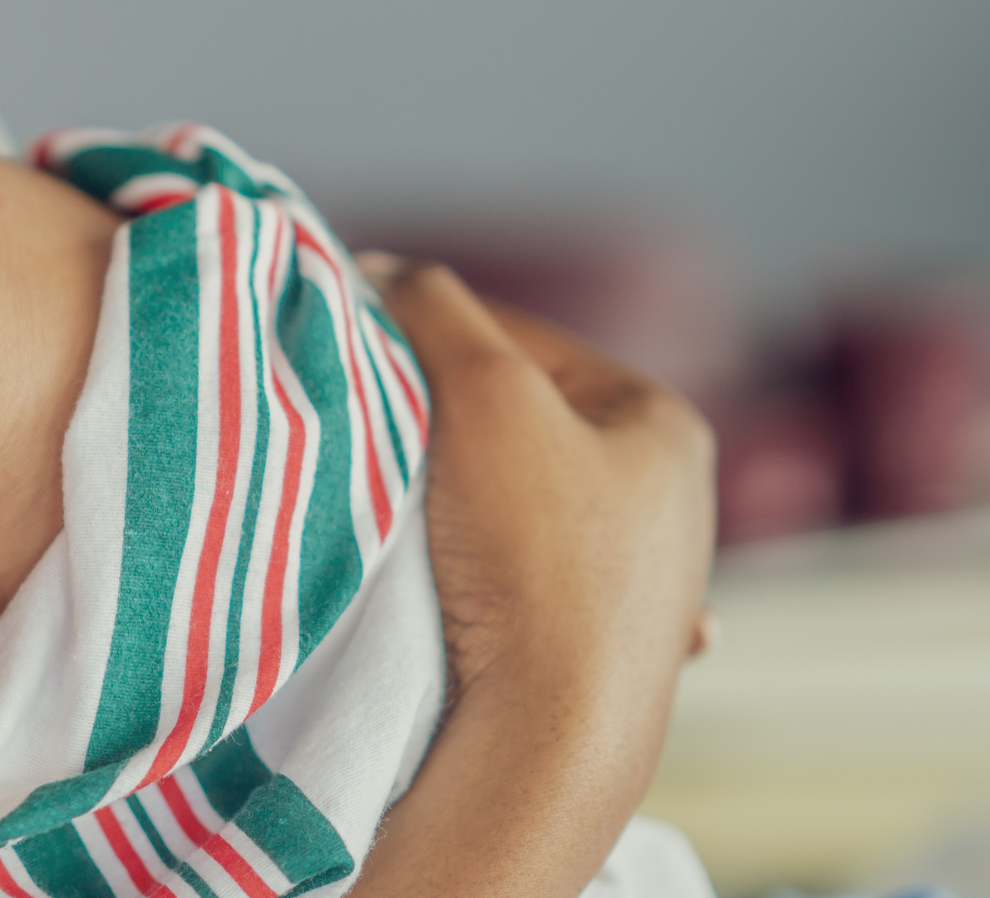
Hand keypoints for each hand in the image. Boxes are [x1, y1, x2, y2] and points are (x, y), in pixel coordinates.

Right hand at [349, 256, 715, 897]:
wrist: (543, 743)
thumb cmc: (531, 558)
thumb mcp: (481, 393)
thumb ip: (430, 308)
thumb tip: (383, 269)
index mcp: (662, 425)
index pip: (517, 338)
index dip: (426, 327)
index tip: (350, 335)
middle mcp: (663, 503)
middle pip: (512, 419)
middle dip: (433, 412)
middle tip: (361, 415)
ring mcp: (629, 586)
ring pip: (502, 500)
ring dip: (441, 492)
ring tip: (384, 495)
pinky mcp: (584, 654)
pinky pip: (502, 578)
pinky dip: (462, 563)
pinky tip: (440, 569)